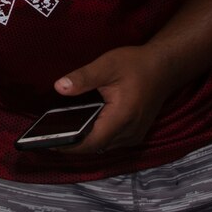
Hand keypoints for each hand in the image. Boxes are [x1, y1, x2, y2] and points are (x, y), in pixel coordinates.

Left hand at [54, 46, 170, 153]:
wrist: (165, 67)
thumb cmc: (136, 65)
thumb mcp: (107, 65)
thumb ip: (83, 78)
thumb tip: (59, 87)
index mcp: (122, 118)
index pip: (91, 142)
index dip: (68, 146)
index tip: (47, 141)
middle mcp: (129, 132)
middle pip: (95, 147)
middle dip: (72, 144)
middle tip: (48, 134)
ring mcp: (134, 135)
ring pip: (103, 146)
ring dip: (84, 141)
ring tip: (60, 131)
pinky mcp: (135, 133)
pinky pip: (111, 142)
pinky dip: (96, 137)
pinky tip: (82, 126)